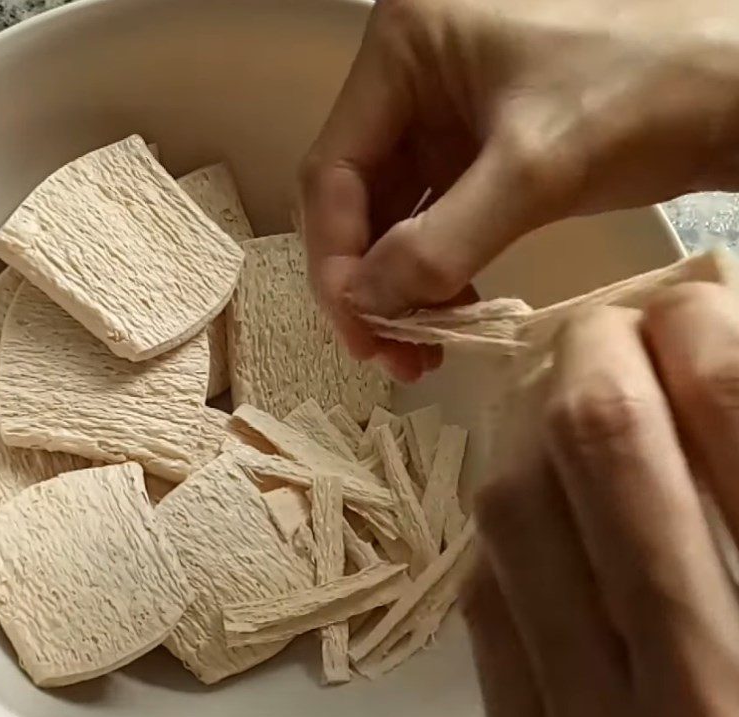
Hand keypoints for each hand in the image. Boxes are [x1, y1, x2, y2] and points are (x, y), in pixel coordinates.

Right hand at [300, 0, 738, 379]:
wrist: (734, 83)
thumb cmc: (650, 88)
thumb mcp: (534, 169)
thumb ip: (438, 243)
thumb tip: (367, 305)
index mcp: (406, 48)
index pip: (333, 169)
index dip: (336, 258)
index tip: (361, 328)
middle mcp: (413, 77)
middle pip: (356, 198)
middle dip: (368, 281)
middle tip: (389, 352)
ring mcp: (445, 114)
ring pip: (393, 216)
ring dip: (400, 286)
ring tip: (422, 347)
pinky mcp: (479, 148)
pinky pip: (435, 220)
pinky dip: (435, 270)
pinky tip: (452, 310)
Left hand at [467, 283, 738, 716]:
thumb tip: (719, 375)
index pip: (730, 413)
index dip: (703, 331)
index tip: (693, 301)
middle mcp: (699, 693)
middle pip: (600, 438)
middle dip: (595, 350)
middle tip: (605, 323)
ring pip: (515, 507)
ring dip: (530, 429)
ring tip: (559, 403)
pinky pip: (488, 597)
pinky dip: (507, 531)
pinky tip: (536, 507)